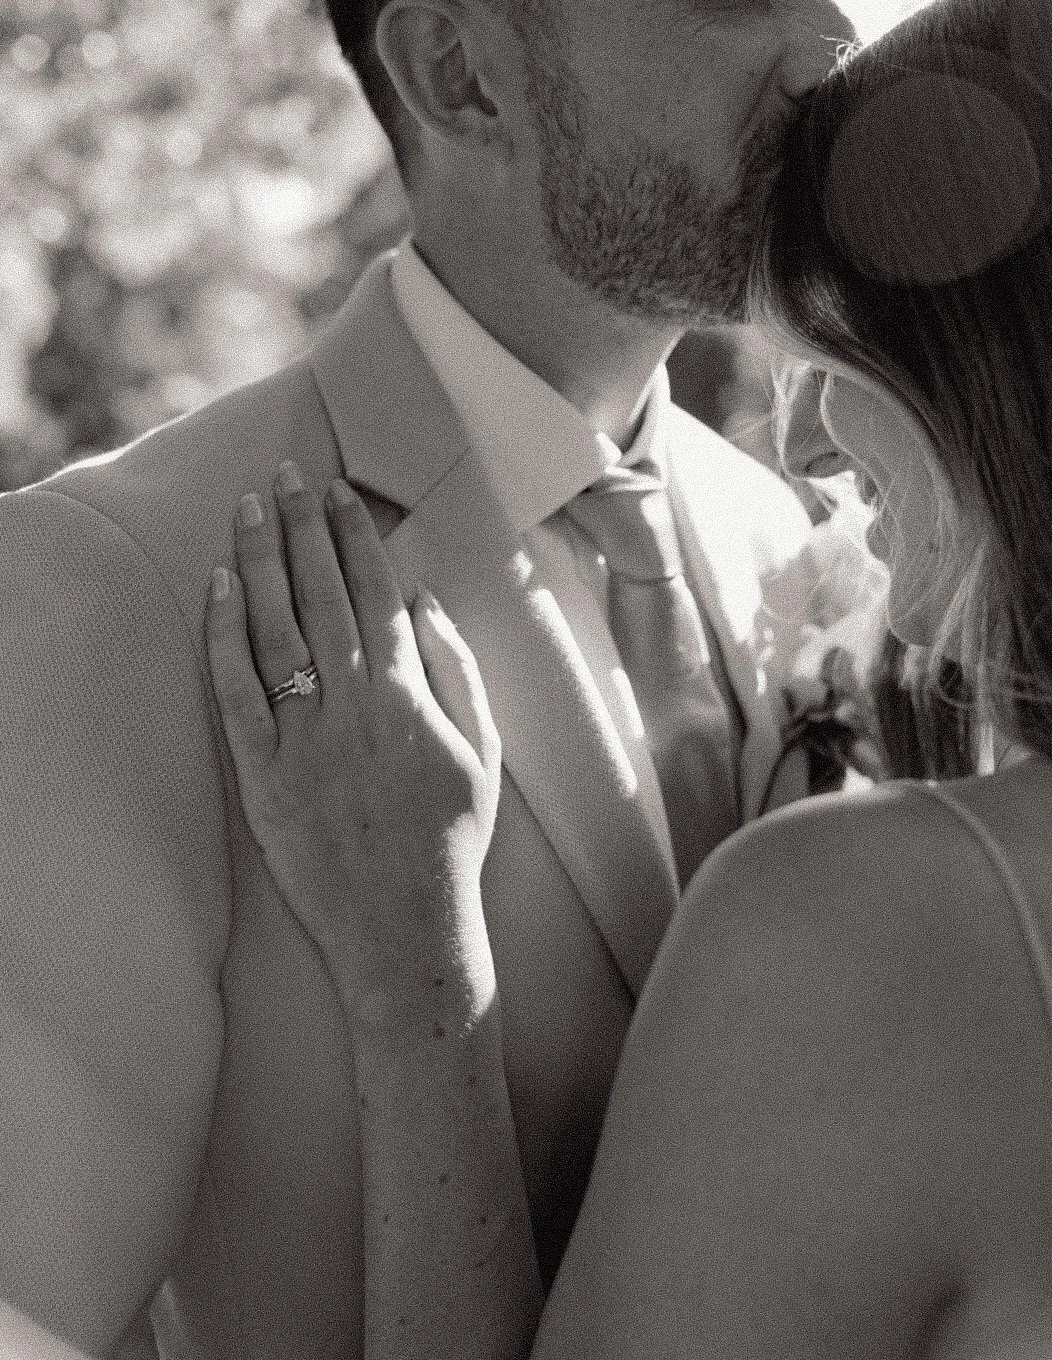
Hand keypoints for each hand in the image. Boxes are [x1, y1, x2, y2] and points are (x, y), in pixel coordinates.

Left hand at [205, 464, 500, 1034]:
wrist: (408, 926)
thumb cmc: (452, 837)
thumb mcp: (483, 748)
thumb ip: (458, 668)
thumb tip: (424, 600)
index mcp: (410, 693)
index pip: (375, 590)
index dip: (353, 534)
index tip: (338, 491)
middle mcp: (354, 703)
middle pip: (321, 593)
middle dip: (302, 525)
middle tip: (286, 474)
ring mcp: (304, 737)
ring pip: (275, 628)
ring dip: (260, 560)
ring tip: (248, 509)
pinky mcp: (263, 774)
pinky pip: (236, 692)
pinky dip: (225, 635)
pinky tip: (219, 588)